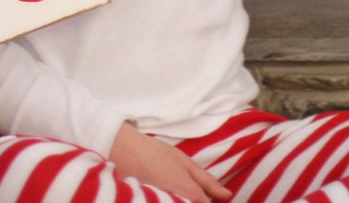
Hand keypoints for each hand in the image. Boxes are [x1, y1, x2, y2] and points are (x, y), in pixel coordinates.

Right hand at [109, 122, 231, 200]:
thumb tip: (227, 195)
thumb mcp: (185, 162)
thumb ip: (208, 182)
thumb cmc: (154, 154)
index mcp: (193, 197)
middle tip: (181, 186)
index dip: (207, 201)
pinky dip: (168, 200)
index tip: (202, 194)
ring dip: (182, 199)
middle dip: (192, 200)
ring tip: (169, 185)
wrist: (121, 150)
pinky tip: (162, 193)